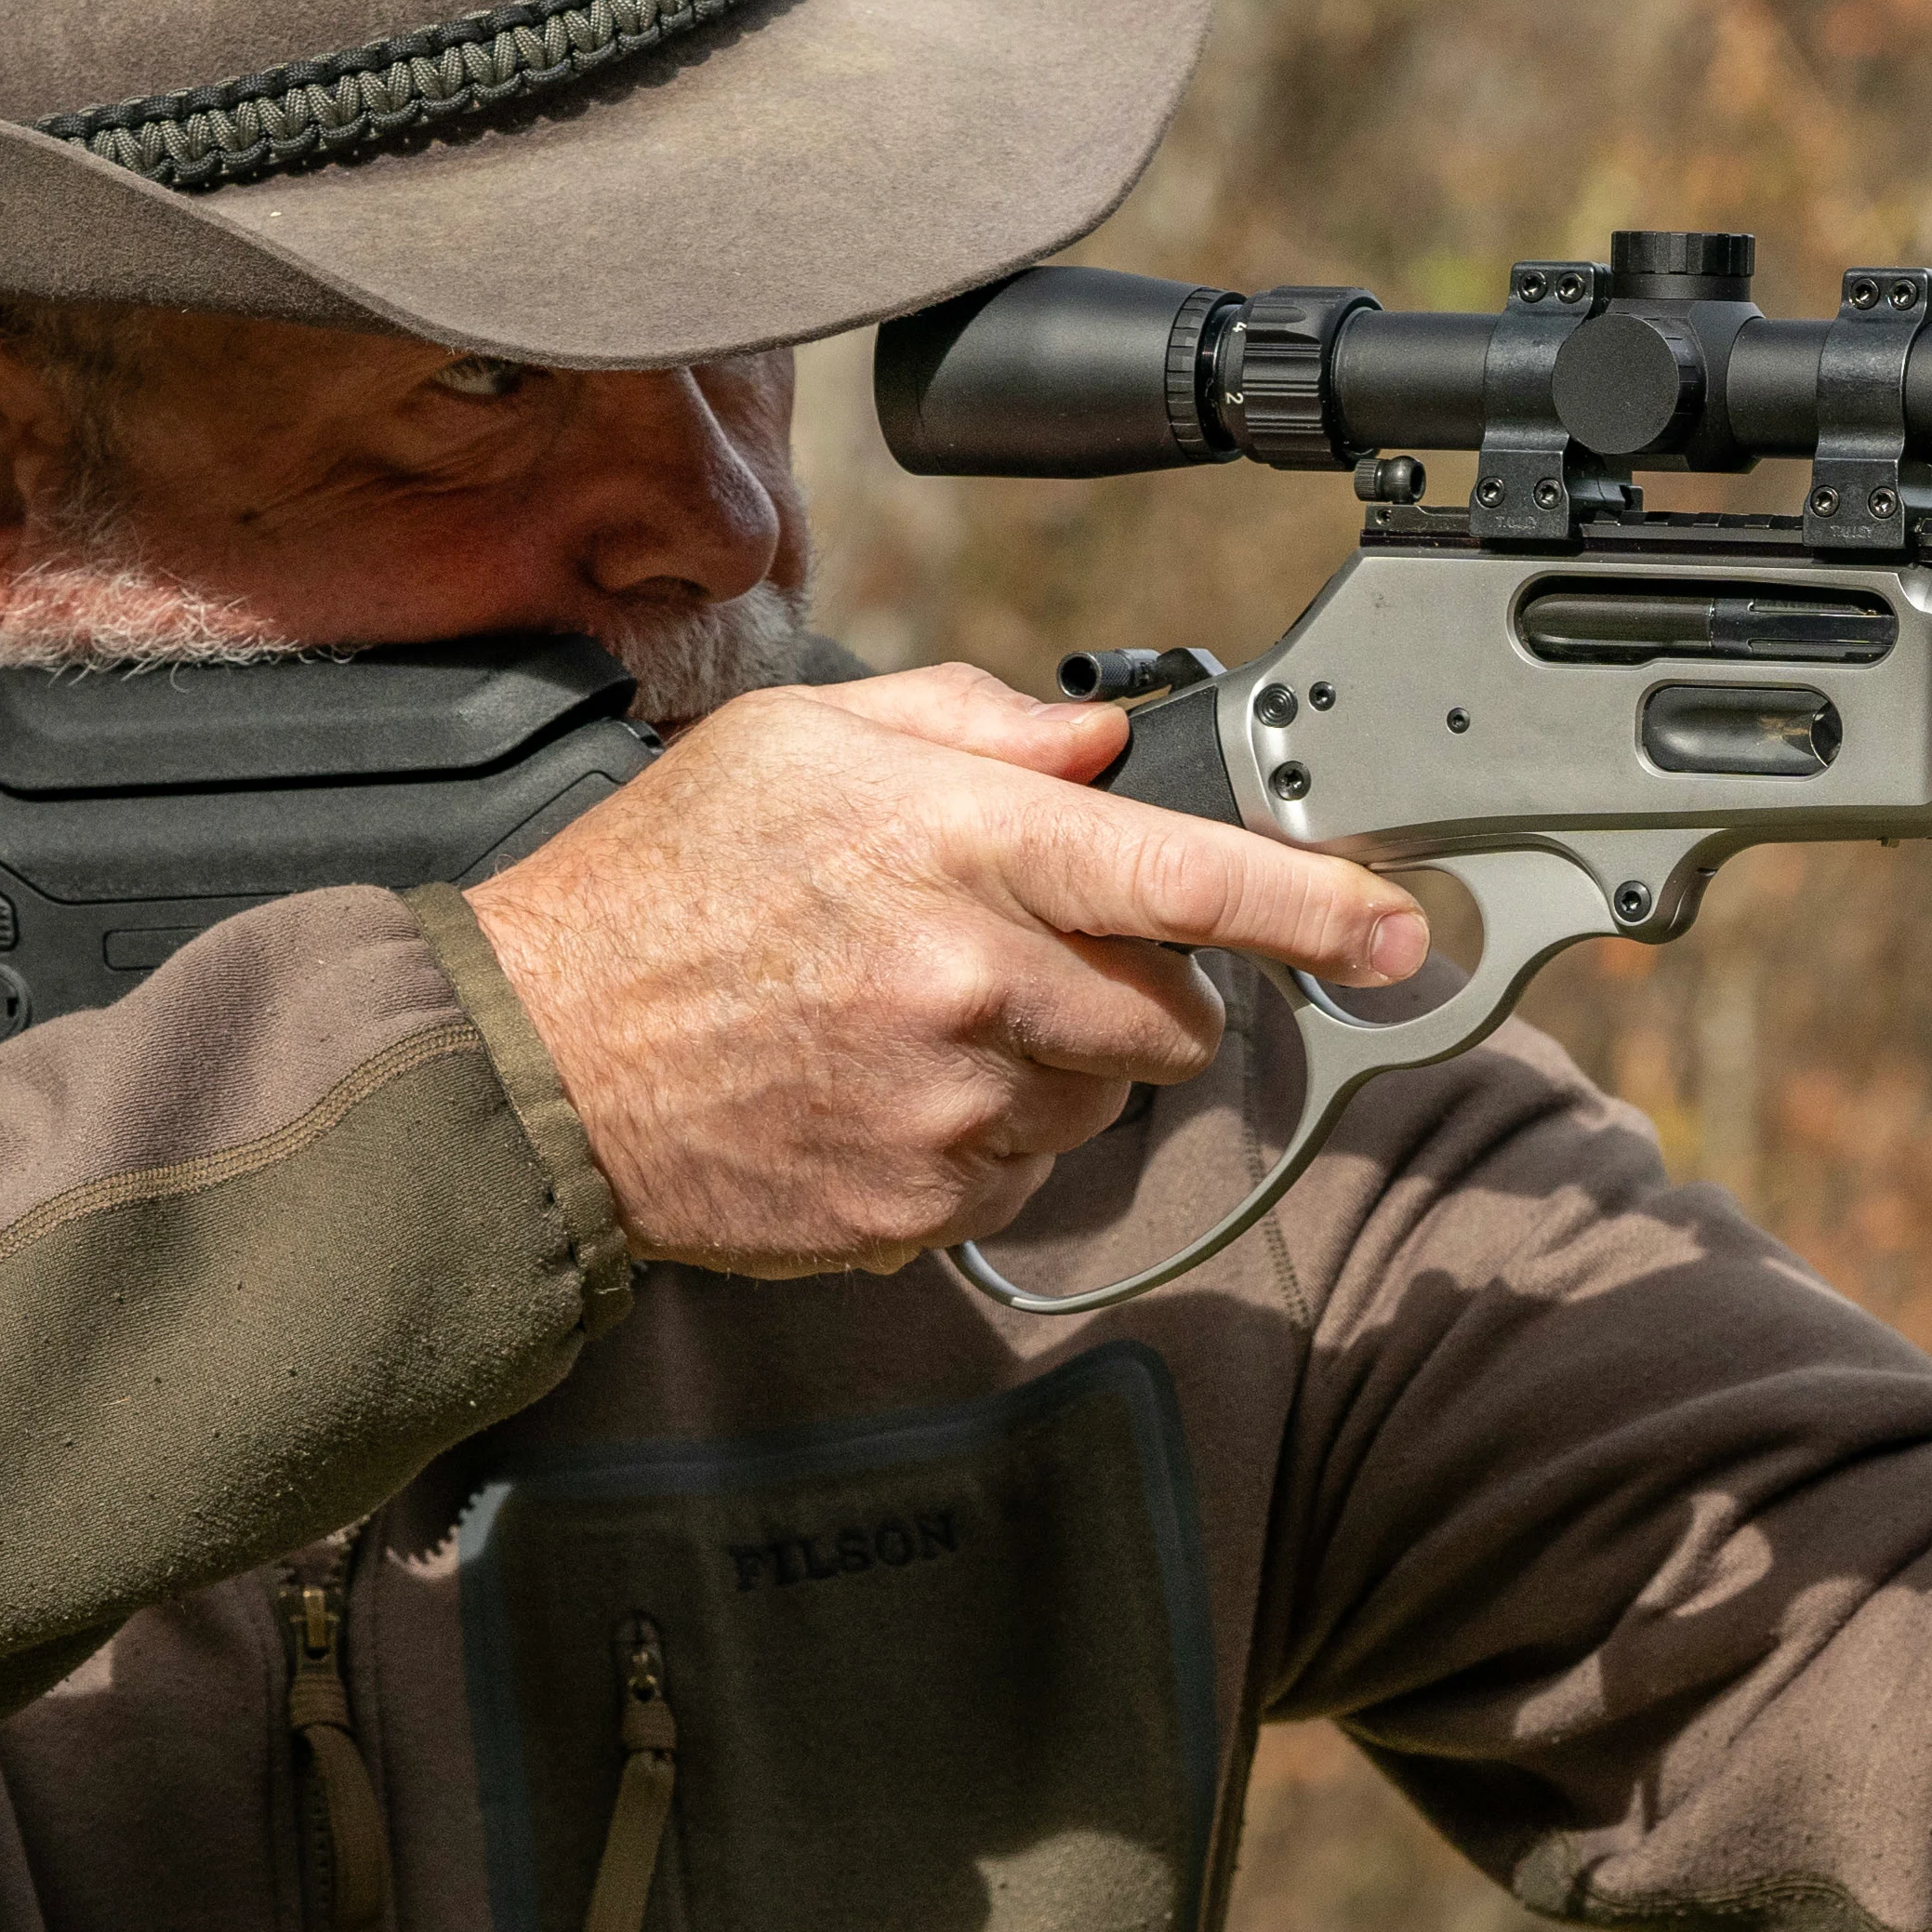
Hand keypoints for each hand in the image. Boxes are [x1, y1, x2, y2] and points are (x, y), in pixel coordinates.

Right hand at [466, 664, 1424, 1273]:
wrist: (532, 1065)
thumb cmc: (661, 886)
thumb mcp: (801, 740)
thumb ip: (972, 726)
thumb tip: (1097, 742)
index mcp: (956, 846)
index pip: (1185, 875)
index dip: (1313, 909)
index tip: (1399, 931)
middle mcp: (970, 980)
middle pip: (1170, 1010)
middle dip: (1136, 984)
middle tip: (1023, 953)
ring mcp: (946, 1106)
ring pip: (1101, 1096)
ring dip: (1054, 1061)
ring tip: (921, 1018)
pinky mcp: (916, 1204)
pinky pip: (1021, 1172)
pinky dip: (982, 1135)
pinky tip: (883, 1089)